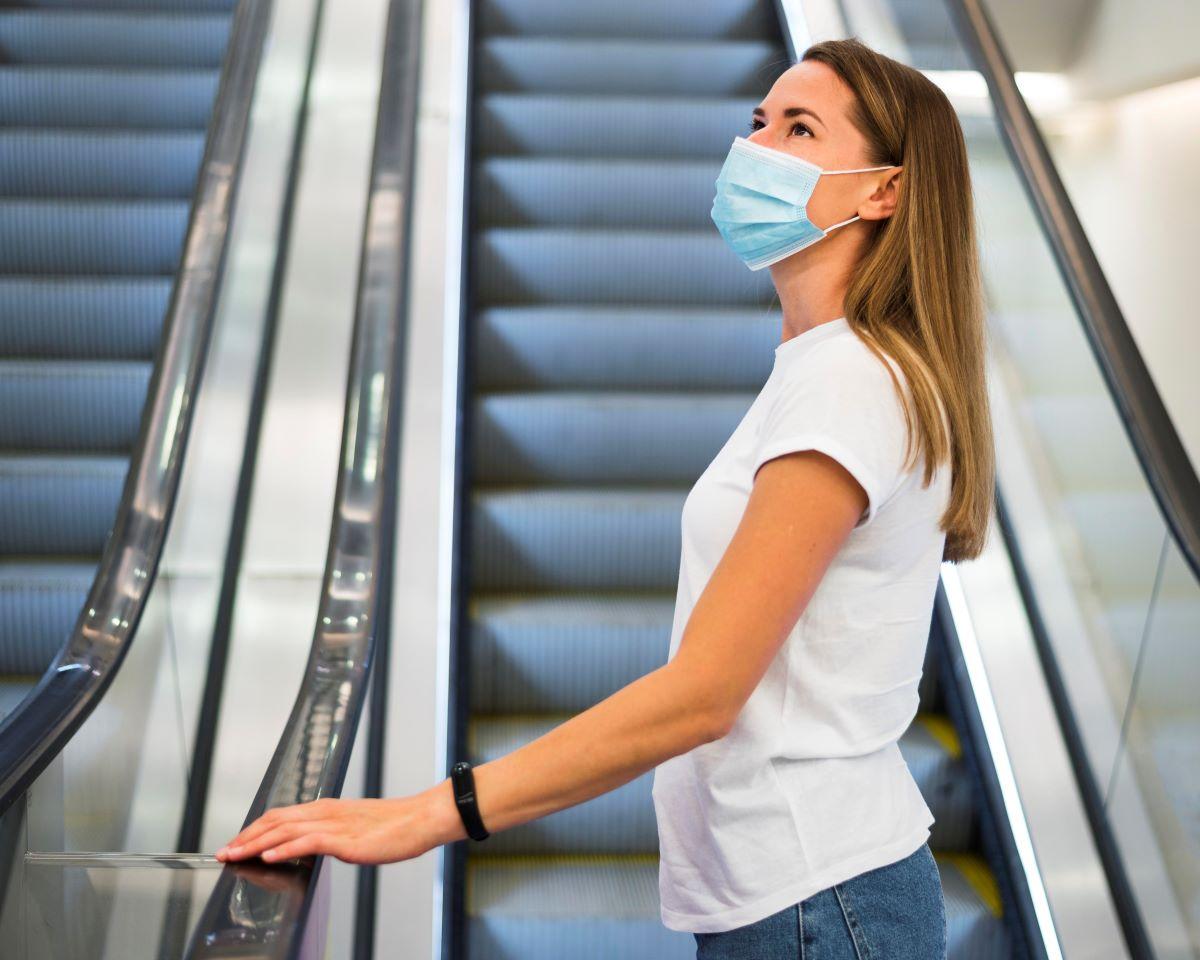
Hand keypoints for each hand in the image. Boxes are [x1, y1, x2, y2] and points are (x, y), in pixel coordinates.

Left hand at [214, 780, 465, 865]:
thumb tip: (312, 847)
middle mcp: (326, 812)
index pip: (280, 815)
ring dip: (256, 842)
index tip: (235, 842)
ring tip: (235, 854)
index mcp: (327, 809)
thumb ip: (332, 835)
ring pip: (286, 829)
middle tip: (223, 852)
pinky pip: (309, 842)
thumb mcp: (356, 828)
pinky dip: (286, 848)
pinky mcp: (346, 839)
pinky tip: (270, 856)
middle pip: (275, 820)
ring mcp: (335, 824)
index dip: (254, 828)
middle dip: (245, 836)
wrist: (421, 819)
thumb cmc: (395, 826)